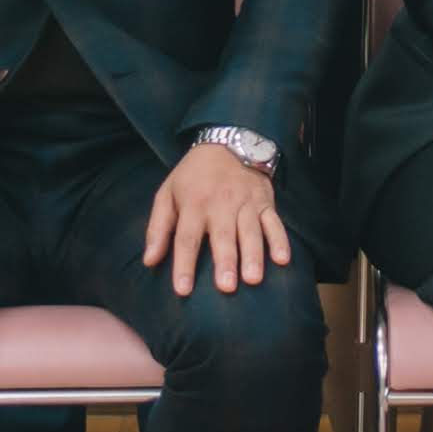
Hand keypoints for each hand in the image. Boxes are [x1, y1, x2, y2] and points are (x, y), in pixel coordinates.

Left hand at [144, 139, 294, 294]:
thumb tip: (149, 261)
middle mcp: (220, 204)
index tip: (183, 290)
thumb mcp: (167, 193)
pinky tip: (283, 259)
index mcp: (193, 204)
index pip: (187, 238)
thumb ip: (157, 228)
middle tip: (226, 288)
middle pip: (222, 236)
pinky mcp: (265, 203)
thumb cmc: (193, 176)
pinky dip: (280, 240)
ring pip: (250, 232)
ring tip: (253, 279)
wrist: (228, 141)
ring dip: (253, 255)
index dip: (184, 264)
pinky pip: (275, 223)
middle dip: (225, 262)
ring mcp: (246, 203)